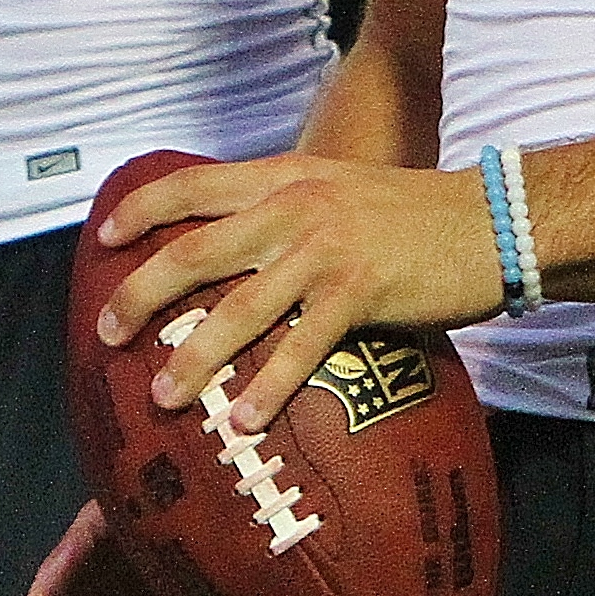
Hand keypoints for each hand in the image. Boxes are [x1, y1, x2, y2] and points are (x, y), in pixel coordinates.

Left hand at [91, 152, 505, 438]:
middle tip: (107, 331)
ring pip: (239, 306)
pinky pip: (300, 345)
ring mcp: (328, 248)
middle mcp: (298, 205)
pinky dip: (267, 386)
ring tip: (162, 395)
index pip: (195, 184)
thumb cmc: (414, 213)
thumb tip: (237, 246)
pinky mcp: (361, 290)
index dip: (143, 209)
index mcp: (288, 176)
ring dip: (193, 355)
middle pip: (197, 249)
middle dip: (143, 293)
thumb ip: (288, 208)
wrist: (491, 218)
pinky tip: (241, 419)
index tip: (103, 238)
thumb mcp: (340, 190)